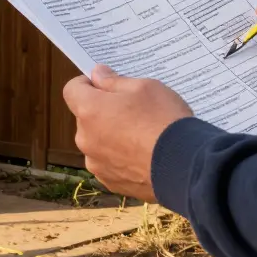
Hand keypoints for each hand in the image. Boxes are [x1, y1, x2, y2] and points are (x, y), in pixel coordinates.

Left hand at [63, 66, 192, 202]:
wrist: (184, 166)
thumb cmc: (164, 120)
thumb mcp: (145, 87)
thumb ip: (114, 81)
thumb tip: (97, 74)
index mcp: (89, 110)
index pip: (72, 90)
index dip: (87, 84)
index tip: (104, 84)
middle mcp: (85, 139)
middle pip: (86, 118)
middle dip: (103, 112)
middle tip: (132, 110)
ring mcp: (97, 164)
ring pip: (97, 142)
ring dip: (110, 136)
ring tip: (142, 136)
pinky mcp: (110, 182)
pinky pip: (109, 164)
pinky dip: (120, 158)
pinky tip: (143, 155)